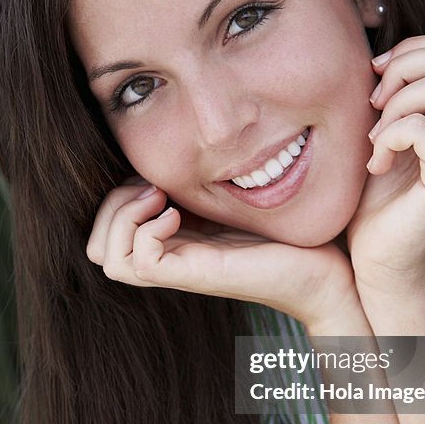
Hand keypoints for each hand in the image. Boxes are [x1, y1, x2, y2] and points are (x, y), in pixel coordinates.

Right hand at [85, 179, 357, 327]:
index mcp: (178, 240)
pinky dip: (145, 231)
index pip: (110, 229)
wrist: (328, 275)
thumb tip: (196, 146)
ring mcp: (182, 269)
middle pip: (96, 248)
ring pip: (106, 257)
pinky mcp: (198, 277)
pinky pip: (139, 263)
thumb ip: (214, 180)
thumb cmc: (295, 235)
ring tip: (159, 198)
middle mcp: (173, 257)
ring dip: (121, 217)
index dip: (117, 197)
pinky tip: (175, 215)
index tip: (155, 177)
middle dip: (109, 207)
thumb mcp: (243, 196)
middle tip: (151, 188)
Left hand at [346, 35, 424, 295]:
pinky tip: (376, 165)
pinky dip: (388, 138)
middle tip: (374, 108)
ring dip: (395, 106)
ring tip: (376, 140)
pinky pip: (422, 128)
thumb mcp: (381, 132)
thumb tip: (381, 55)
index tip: (375, 80)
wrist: (379, 261)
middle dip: (402, 69)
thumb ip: (394, 94)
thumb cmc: (374, 200)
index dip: (410, 50)